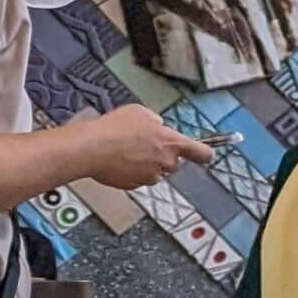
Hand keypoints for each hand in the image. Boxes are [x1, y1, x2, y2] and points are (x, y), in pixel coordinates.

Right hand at [80, 106, 214, 189]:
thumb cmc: (114, 128)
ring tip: (126, 151)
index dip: (205, 153)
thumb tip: (158, 126)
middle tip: (145, 145)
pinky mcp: (134, 185)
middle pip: (174, 163)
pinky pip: (138, 179)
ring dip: (147, 164)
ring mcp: (150, 176)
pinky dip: (131, 172)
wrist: (90, 148)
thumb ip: (155, 120)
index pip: (201, 152)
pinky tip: (118, 160)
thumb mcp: (140, 112)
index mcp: (172, 143)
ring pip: (155, 172)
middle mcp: (165, 162)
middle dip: (164, 156)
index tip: (206, 154)